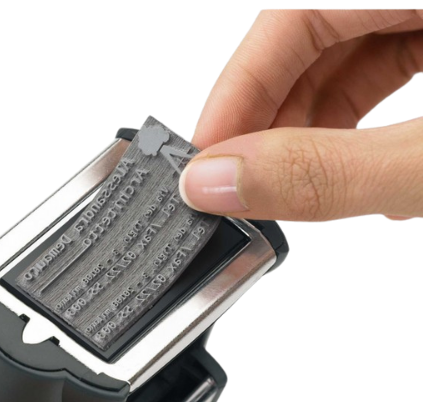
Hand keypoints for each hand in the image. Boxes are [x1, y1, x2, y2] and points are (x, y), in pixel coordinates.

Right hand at [180, 9, 421, 221]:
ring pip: (350, 52)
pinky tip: (356, 172)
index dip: (240, 88)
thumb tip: (218, 182)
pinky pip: (390, 64)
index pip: (293, 11)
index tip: (207, 160)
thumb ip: (328, 172)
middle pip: (313, 31)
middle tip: (242, 183)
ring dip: (315, 127)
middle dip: (274, 116)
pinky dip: (364, 123)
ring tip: (292, 188)